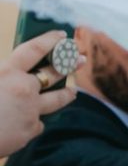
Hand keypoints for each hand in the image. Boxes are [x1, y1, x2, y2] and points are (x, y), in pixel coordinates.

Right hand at [0, 31, 76, 159]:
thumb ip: (1, 72)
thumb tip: (11, 70)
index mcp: (6, 72)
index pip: (33, 50)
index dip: (49, 40)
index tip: (61, 35)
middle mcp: (24, 89)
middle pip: (54, 74)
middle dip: (69, 64)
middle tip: (81, 59)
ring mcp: (30, 110)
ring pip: (56, 100)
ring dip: (66, 94)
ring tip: (73, 92)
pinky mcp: (30, 130)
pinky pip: (35, 123)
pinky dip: (30, 122)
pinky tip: (25, 125)